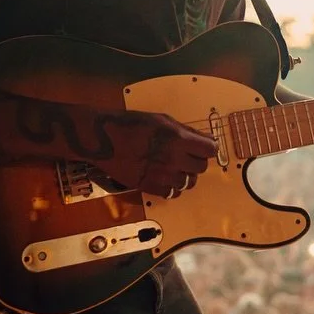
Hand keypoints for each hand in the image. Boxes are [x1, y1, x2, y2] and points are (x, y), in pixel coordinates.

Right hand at [93, 111, 215, 198]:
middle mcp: (173, 159)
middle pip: (201, 168)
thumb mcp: (163, 120)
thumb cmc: (132, 124)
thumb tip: (207, 139)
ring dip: (185, 175)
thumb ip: (187, 131)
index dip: (209, 148)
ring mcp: (161, 176)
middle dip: (197, 161)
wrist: (104, 138)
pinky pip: (172, 194)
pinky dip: (172, 187)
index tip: (205, 147)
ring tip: (174, 166)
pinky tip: (164, 176)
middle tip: (187, 155)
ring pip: (188, 183)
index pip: (210, 150)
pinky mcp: (149, 187)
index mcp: (177, 139)